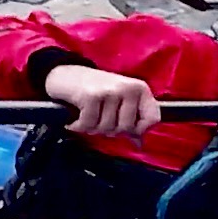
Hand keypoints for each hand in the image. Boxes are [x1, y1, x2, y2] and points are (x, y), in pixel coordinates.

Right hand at [44, 65, 159, 136]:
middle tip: (99, 118)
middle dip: (110, 129)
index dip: (139, 129)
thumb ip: (131, 120)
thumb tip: (140, 144)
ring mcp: (110, 91)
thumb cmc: (94, 90)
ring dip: (93, 128)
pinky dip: (79, 126)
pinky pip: (89, 125)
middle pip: (127, 128)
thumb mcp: (119, 101)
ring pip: (107, 128)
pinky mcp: (91, 96)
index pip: (153, 118)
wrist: (64, 74)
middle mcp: (128, 88)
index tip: (126, 127)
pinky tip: (76, 118)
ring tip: (87, 115)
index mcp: (140, 89)